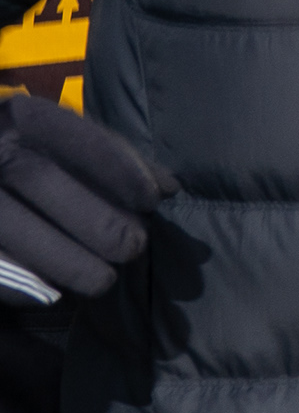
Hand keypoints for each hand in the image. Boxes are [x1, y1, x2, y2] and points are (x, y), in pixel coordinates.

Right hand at [0, 98, 173, 304]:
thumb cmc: (33, 157)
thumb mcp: (66, 145)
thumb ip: (112, 158)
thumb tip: (167, 187)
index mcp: (18, 117)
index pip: (69, 133)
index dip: (115, 165)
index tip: (153, 199)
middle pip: (38, 177)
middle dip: (93, 217)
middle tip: (133, 247)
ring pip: (7, 222)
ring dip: (61, 257)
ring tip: (102, 279)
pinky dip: (18, 281)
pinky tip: (51, 295)